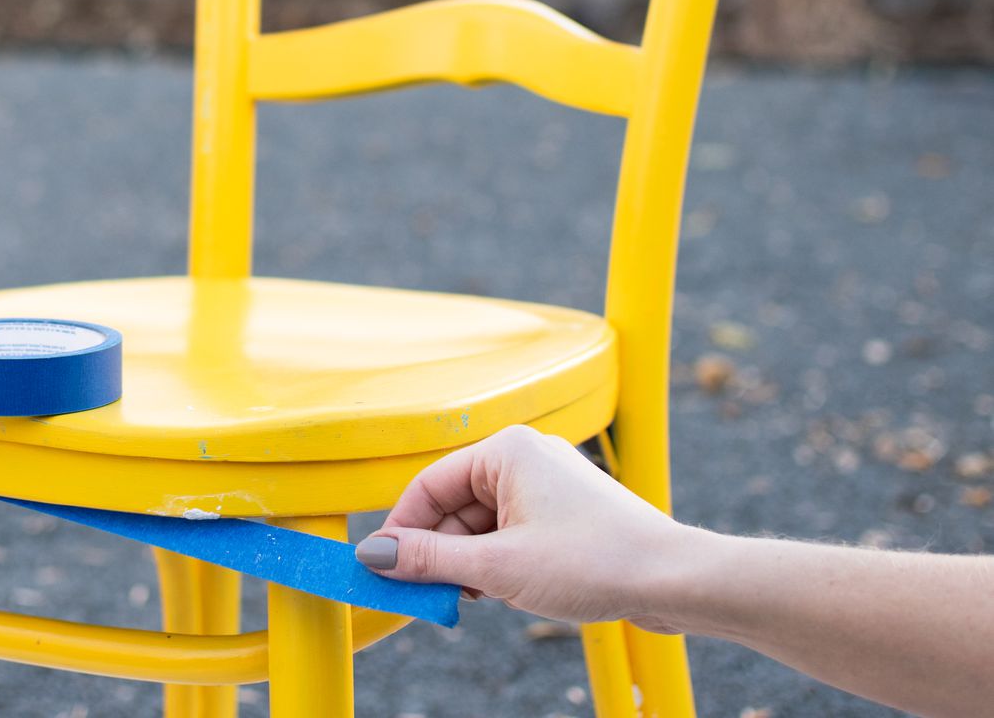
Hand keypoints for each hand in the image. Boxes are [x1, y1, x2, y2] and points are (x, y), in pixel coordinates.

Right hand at [356, 424, 690, 629]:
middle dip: (438, 552)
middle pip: (453, 505)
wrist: (674, 579)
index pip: (428, 485)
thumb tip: (374, 557)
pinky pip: (510, 532)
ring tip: (476, 597)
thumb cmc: (595, 560)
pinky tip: (503, 592)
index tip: (383, 571)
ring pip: (481, 524)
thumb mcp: (497, 568)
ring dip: (468, 563)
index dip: (402, 531)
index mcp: (505, 451)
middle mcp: (525, 457)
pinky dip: (496, 562)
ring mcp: (547, 484)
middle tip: (427, 596)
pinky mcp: (564, 512)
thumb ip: (429, 560)